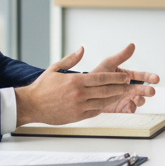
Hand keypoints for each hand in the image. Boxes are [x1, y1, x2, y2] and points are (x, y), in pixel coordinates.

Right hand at [13, 46, 158, 125]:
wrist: (31, 105)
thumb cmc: (42, 87)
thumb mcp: (55, 68)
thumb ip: (71, 59)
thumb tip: (82, 49)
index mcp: (76, 81)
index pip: (101, 78)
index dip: (116, 78)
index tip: (126, 76)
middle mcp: (79, 94)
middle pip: (106, 90)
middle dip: (122, 88)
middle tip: (133, 86)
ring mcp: (79, 106)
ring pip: (103, 102)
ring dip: (117, 98)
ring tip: (127, 95)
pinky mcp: (77, 116)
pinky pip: (95, 111)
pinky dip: (105, 107)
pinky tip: (112, 103)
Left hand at [90, 43, 159, 112]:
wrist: (83, 93)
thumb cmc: (95, 77)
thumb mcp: (108, 64)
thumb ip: (121, 56)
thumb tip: (131, 45)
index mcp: (126, 76)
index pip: (141, 76)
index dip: (149, 77)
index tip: (156, 79)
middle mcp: (127, 87)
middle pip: (141, 89)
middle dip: (147, 90)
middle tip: (151, 91)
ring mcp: (124, 98)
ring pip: (138, 100)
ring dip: (140, 100)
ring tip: (138, 99)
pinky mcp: (120, 108)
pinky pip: (129, 109)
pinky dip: (131, 108)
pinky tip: (129, 106)